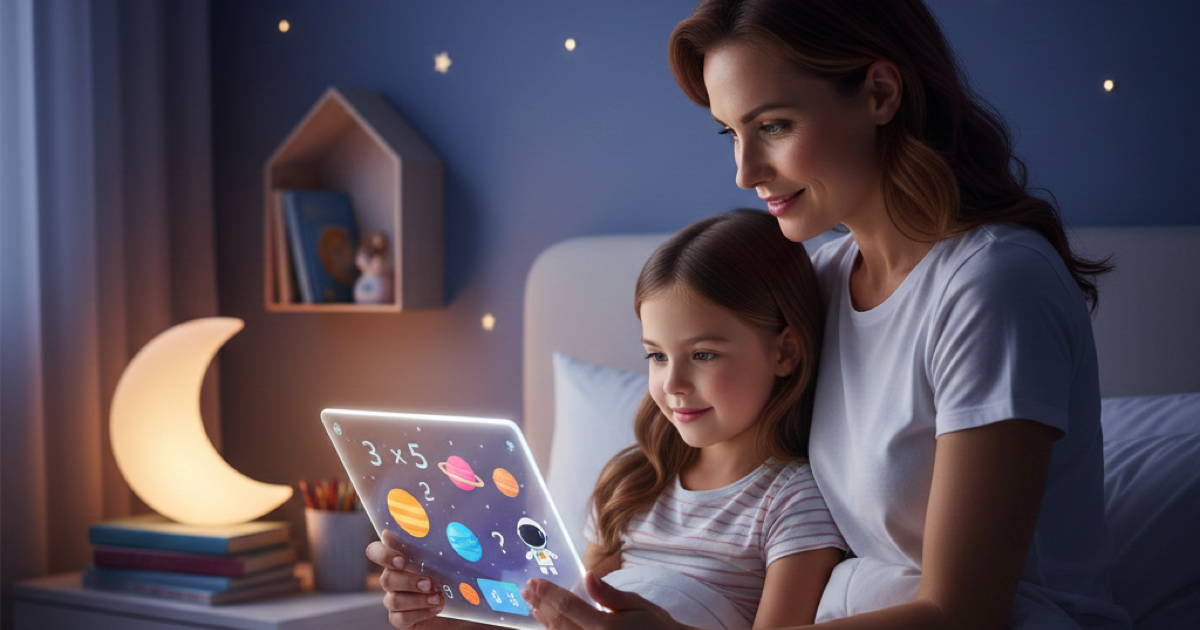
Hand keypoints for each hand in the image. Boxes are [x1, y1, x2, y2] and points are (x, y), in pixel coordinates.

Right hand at [366, 529, 451, 629]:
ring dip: (417, 599)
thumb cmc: (455, 578)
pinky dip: (419, 614)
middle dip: (409, 581)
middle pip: (386, 579)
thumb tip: (443, 521)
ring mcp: (395, 599)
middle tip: (430, 583)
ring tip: (438, 598)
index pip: (376, 551)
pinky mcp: (400, 619)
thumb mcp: (451, 560)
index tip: (401, 560)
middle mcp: (393, 578)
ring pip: (393, 600)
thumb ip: (440, 545)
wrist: (463, 607)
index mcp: (400, 559)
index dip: (383, 554)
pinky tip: (434, 609)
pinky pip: (399, 618)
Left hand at [521, 571, 688, 629]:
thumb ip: (608, 594)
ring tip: (533, 605)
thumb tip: (588, 575)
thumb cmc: (657, 627)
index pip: (569, 607)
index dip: (549, 593)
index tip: (534, 581)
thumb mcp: (638, 605)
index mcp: (605, 628)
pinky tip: (549, 625)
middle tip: (526, 590)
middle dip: (541, 604)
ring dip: (544, 620)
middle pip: (559, 623)